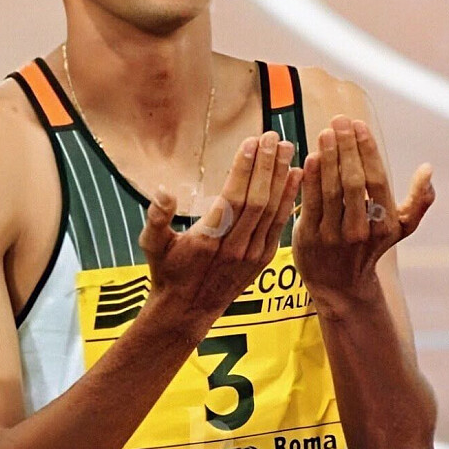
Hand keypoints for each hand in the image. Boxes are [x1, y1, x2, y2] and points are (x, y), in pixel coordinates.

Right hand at [139, 131, 301, 333]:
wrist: (187, 311)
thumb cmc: (167, 273)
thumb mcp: (152, 247)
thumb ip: (156, 218)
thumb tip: (163, 190)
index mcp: (207, 241)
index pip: (231, 200)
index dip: (243, 170)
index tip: (251, 142)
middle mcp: (234, 248)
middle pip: (256, 201)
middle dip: (266, 166)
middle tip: (272, 136)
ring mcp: (251, 255)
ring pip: (271, 211)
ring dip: (281, 178)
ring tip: (286, 147)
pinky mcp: (263, 259)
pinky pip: (279, 225)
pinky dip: (289, 199)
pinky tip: (297, 176)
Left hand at [293, 115, 433, 308]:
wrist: (340, 286)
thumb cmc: (371, 248)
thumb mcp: (400, 229)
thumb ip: (419, 201)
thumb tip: (428, 169)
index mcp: (384, 223)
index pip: (376, 180)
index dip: (367, 150)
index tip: (359, 124)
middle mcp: (361, 230)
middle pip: (353, 181)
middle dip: (346, 147)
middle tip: (339, 120)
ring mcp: (334, 235)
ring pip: (331, 189)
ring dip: (328, 157)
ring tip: (326, 132)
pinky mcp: (310, 238)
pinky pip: (311, 202)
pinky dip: (310, 178)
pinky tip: (310, 156)